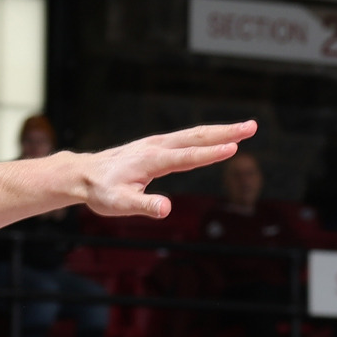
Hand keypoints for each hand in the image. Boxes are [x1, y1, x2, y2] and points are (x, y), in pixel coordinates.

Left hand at [78, 120, 257, 217]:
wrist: (84, 174)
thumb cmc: (101, 191)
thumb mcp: (118, 204)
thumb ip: (143, 206)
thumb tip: (166, 209)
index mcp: (151, 160)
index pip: (187, 156)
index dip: (211, 153)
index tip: (234, 147)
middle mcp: (158, 146)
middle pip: (197, 136)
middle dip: (226, 132)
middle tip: (252, 127)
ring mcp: (158, 143)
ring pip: (194, 133)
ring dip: (221, 130)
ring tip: (246, 128)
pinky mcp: (158, 145)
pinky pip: (188, 137)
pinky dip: (208, 133)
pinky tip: (218, 135)